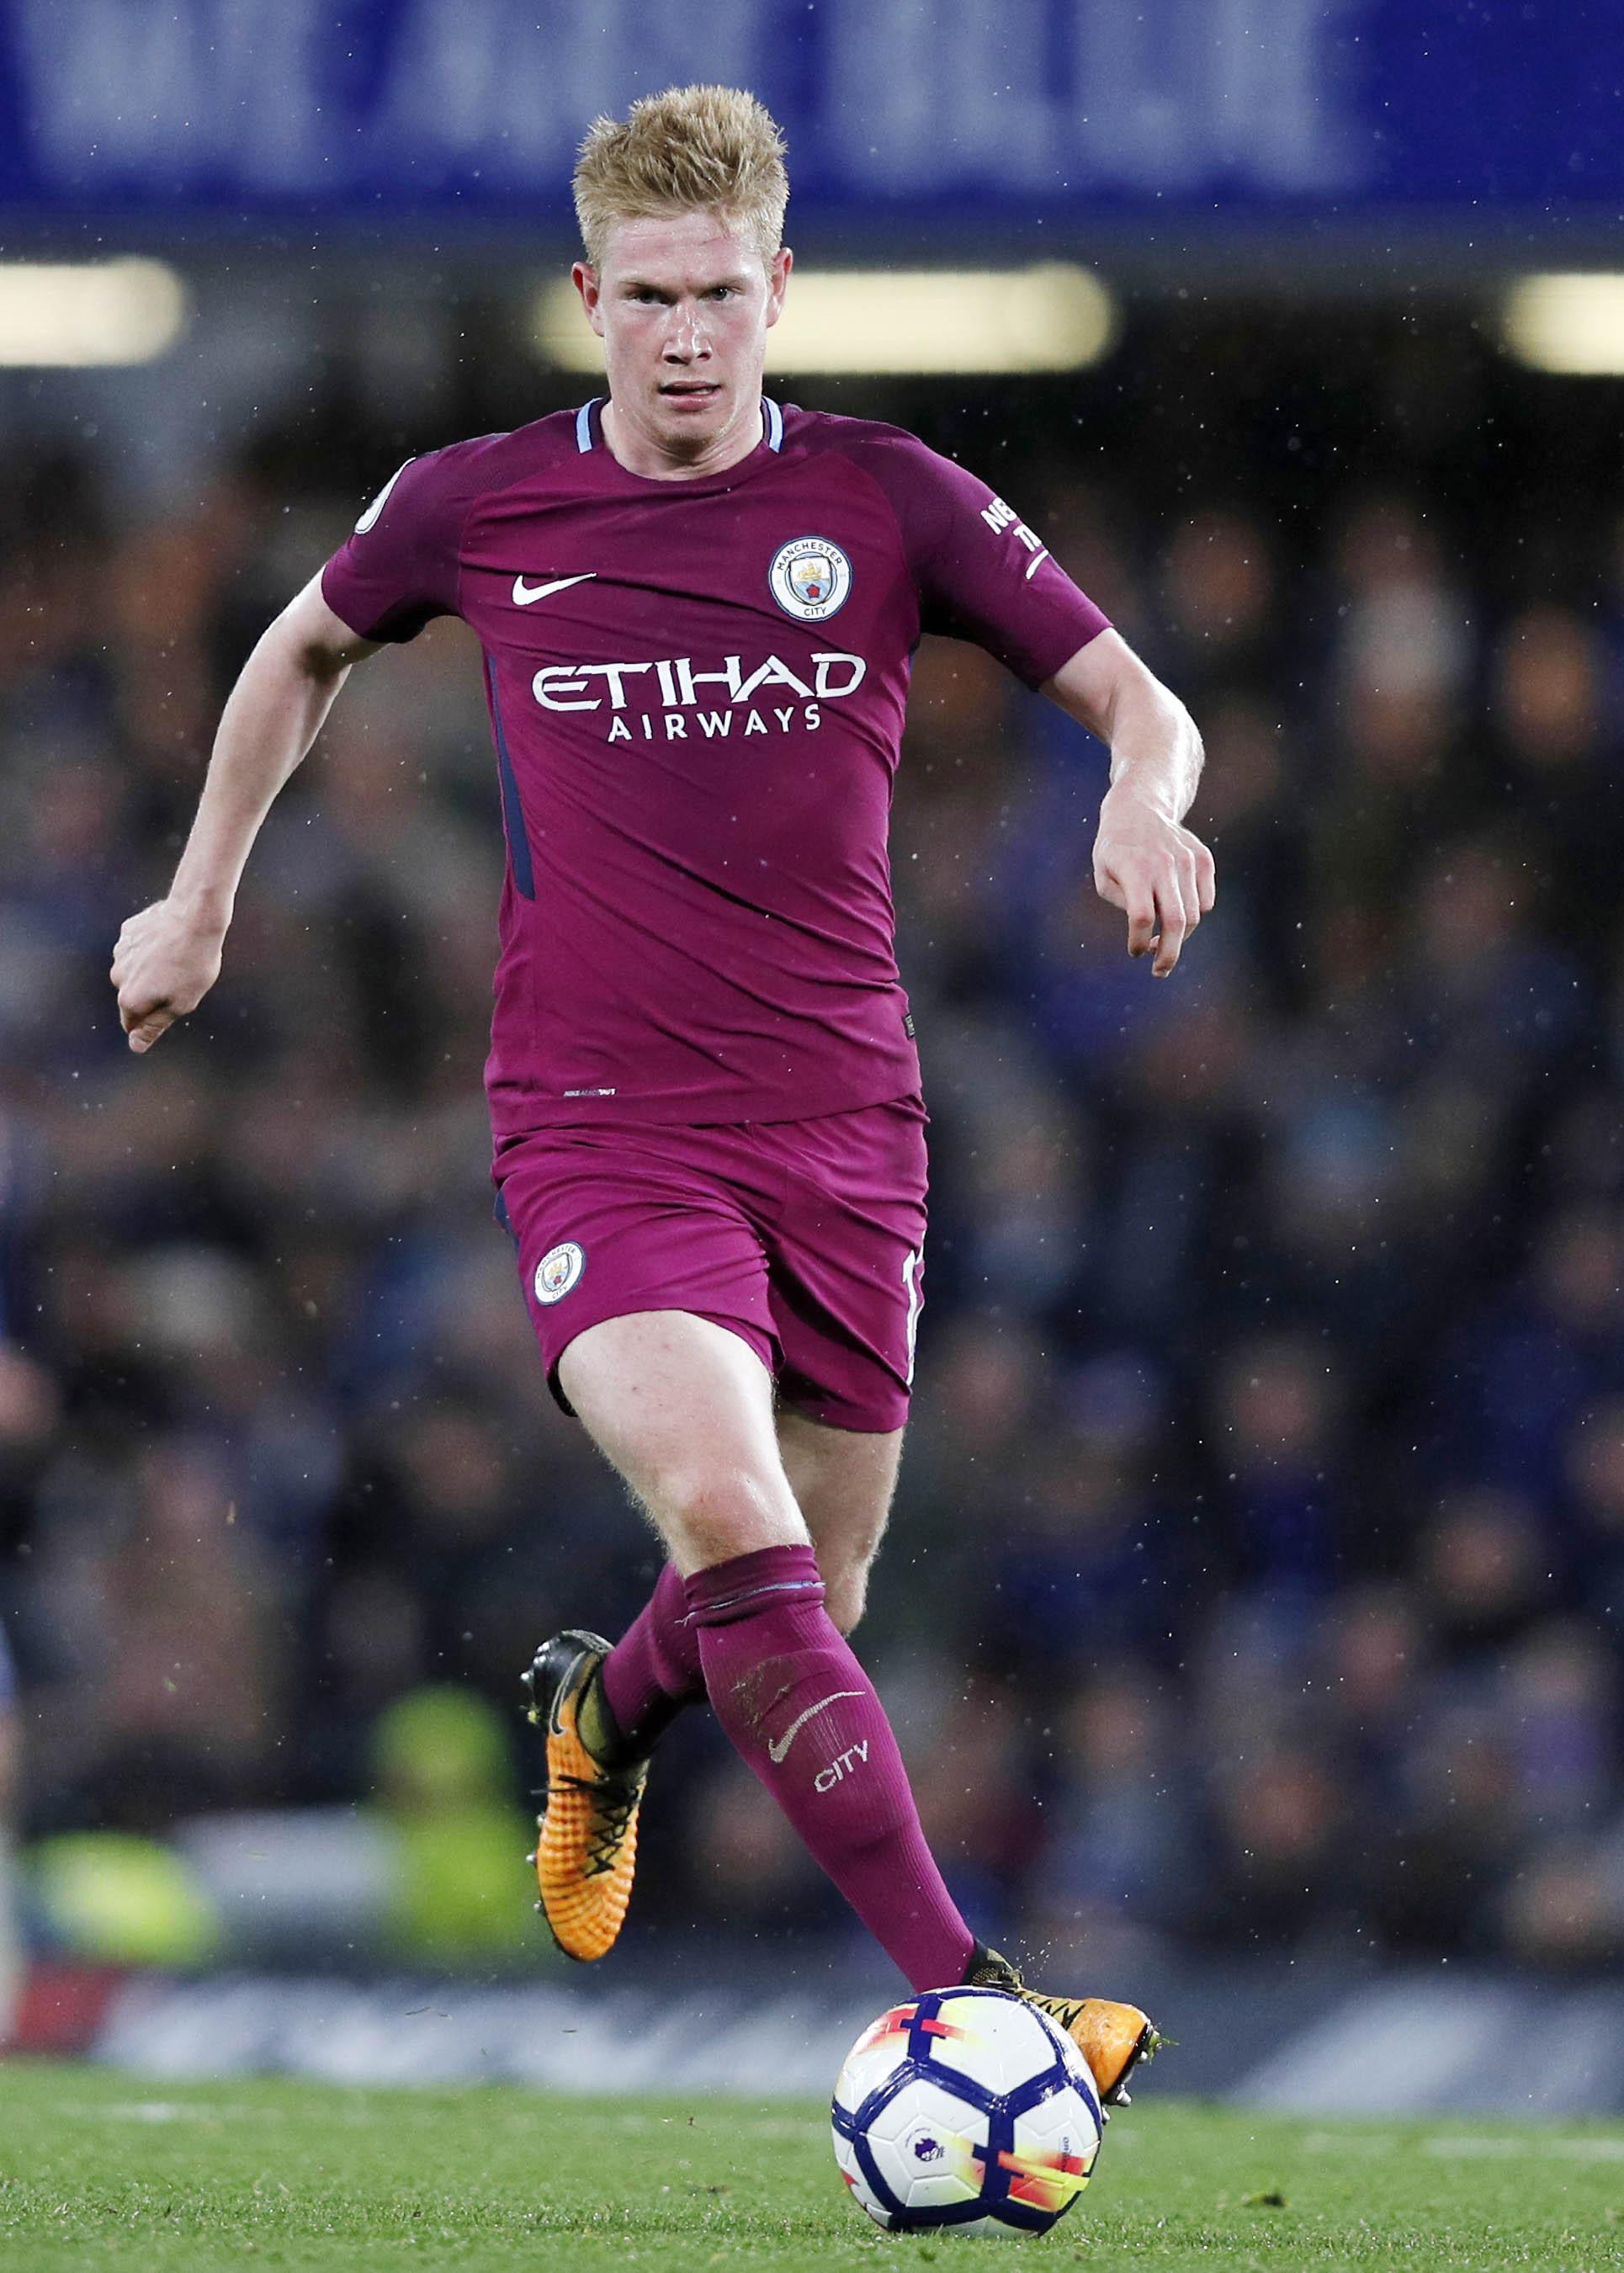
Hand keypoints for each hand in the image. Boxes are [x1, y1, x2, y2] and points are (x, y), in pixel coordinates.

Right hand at [110, 899, 225, 1051]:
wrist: (195, 916)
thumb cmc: (193, 963)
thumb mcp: (181, 1004)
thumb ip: (154, 1026)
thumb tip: (135, 1046)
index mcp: (129, 998)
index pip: (132, 1023)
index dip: (153, 1020)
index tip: (173, 1005)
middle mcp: (117, 975)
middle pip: (133, 995)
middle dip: (152, 993)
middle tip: (181, 980)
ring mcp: (120, 951)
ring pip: (135, 970)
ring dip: (151, 969)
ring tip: (178, 958)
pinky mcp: (128, 931)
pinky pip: (138, 948)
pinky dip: (151, 948)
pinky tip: (170, 941)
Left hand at [1093, 786, 1215, 976]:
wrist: (1140, 808)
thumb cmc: (1116, 849)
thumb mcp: (1103, 875)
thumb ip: (1121, 902)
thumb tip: (1145, 925)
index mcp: (1135, 869)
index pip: (1141, 916)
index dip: (1138, 941)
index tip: (1135, 952)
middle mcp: (1165, 864)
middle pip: (1175, 921)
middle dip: (1168, 954)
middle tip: (1159, 971)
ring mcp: (1188, 861)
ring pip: (1194, 915)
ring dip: (1179, 937)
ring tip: (1161, 941)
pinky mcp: (1204, 860)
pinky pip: (1206, 901)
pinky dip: (1195, 915)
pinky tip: (1175, 912)